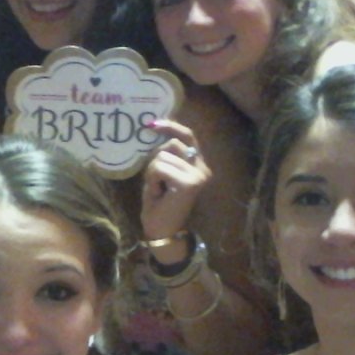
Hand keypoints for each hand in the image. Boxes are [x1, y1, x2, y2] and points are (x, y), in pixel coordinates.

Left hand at [140, 120, 210, 242]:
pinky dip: (152, 180)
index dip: (171, 126)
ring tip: (158, 190)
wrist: (162, 231)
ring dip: (152, 173)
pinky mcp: (189, 183)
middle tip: (157, 182)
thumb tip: (156, 129)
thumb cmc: (159, 204)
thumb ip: (164, 155)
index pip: (188, 136)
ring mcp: (198, 175)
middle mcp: (203, 168)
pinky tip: (158, 193)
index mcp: (198, 165)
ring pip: (161, 156)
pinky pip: (159, 168)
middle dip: (156, 160)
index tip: (151, 123)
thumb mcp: (161, 174)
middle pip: (171, 144)